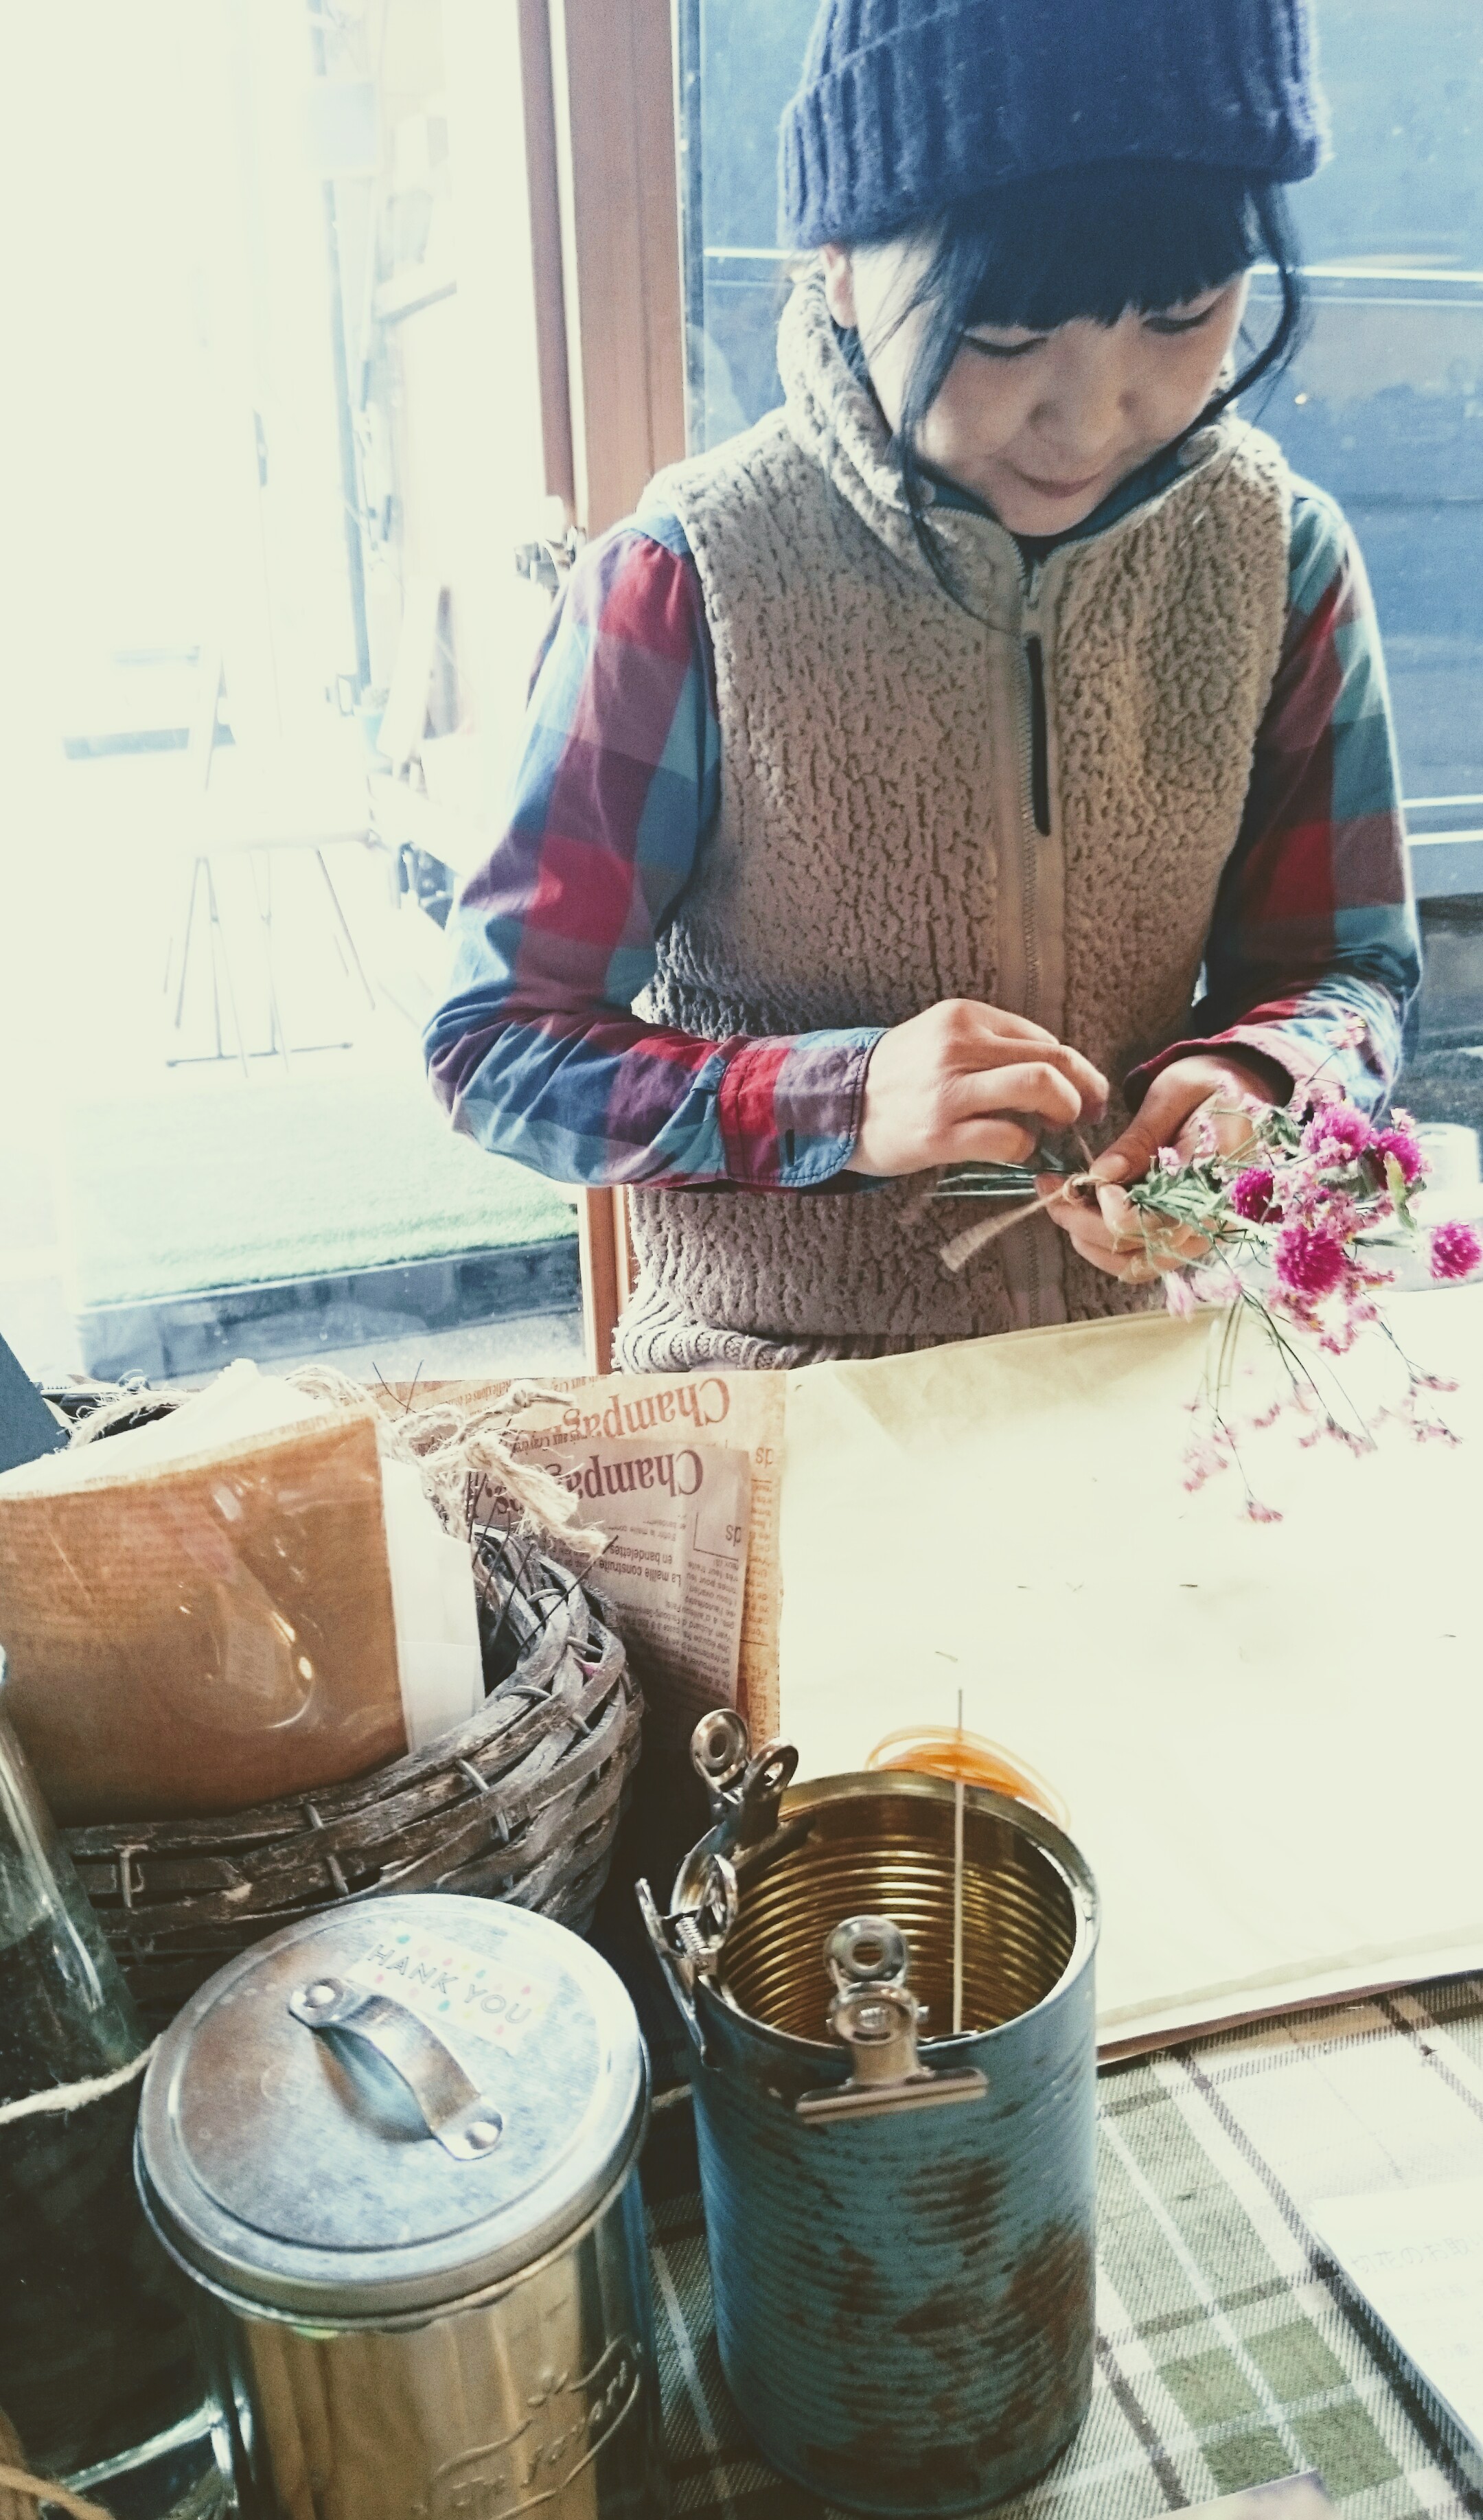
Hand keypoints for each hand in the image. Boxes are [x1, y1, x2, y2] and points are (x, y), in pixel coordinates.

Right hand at [847, 999, 1108, 1177]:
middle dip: (1086, 1091)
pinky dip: (1025, 1147)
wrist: (837, 1106)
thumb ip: (993, 1046)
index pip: (1044, 1038)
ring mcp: (947, 1091)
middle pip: (1053, 1060)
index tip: (1085, 1090)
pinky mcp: (938, 1135)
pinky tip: (1014, 1150)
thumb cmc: (899, 1077)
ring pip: (1039, 1088)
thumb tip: (1056, 1071)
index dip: (1077, 1068)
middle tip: (1088, 1113)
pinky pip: (1009, 1139)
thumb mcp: (941, 1039)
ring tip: (1057, 1130)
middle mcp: (957, 1047)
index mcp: (963, 1017)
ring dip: (1064, 1113)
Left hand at [1037, 1051, 1285, 1282]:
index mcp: (1223, 1184)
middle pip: (1141, 1252)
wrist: (1235, 1093)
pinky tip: (1079, 1209)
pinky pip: (1137, 1258)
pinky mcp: (1180, 1237)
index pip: (1163, 1225)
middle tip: (1052, 1189)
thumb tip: (1100, 1176)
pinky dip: (1101, 1242)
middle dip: (1086, 1226)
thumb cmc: (1208, 1087)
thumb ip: (1141, 1138)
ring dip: (1088, 1239)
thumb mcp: (1175, 1095)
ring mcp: (1198, 1236)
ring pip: (1134, 1265)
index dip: (1117, 1213)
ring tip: (1060, 1200)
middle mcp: (1214, 1222)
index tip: (1090, 1182)